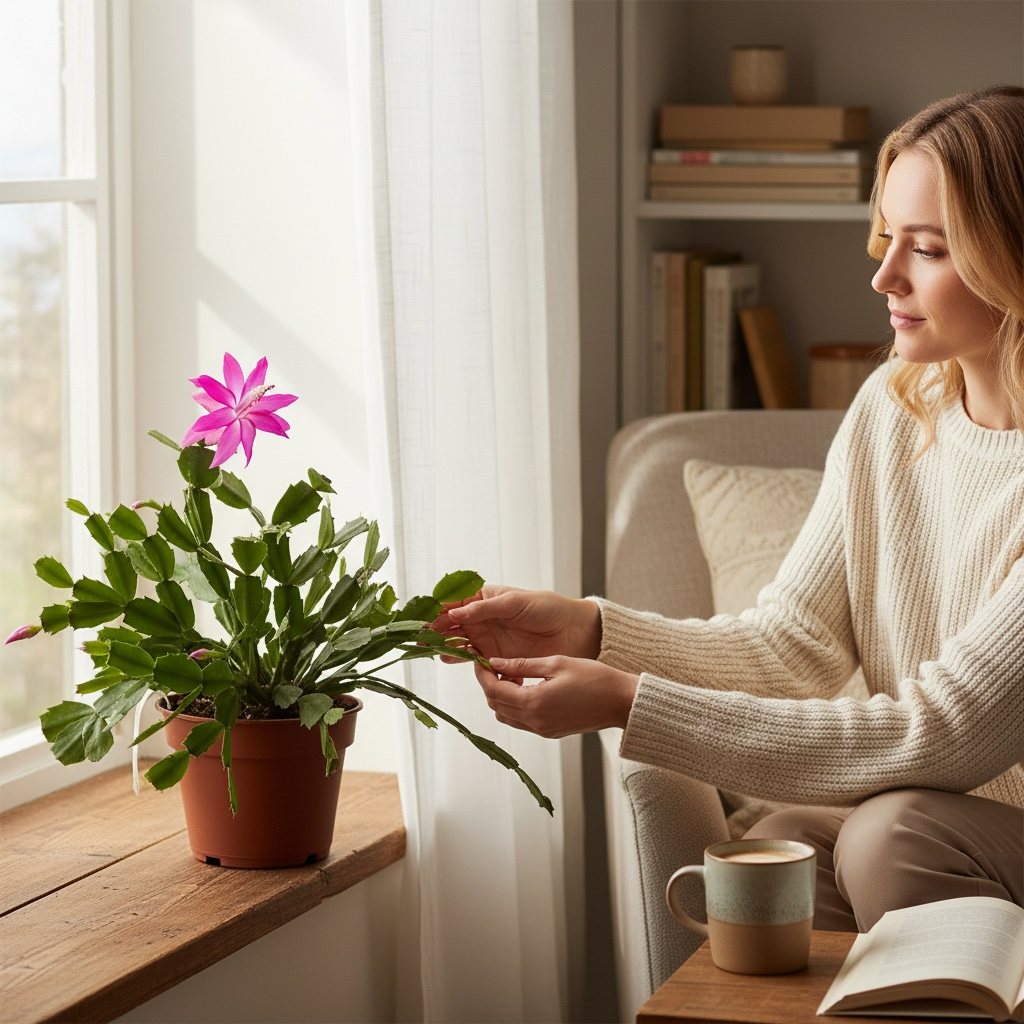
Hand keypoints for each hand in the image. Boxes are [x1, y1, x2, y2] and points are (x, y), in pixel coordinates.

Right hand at [433, 585, 601, 663]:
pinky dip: (466, 665)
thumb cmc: (547, 608)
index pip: (454, 605)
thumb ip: (485, 609)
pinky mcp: (499, 660)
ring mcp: (489, 642)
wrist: (575, 632)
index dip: (438, 611)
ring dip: (446, 648)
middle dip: (435, 632)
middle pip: (451, 627)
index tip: (424, 619)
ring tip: (437, 652)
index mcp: (485, 600)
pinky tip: (458, 664)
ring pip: (460, 645)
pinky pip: (477, 664)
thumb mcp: (515, 602)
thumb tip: (455, 612)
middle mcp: (483, 621)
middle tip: (421, 640)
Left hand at [473, 655, 637, 737]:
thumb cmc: (594, 678)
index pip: (493, 690)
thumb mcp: (556, 663)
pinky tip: (525, 687)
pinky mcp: (550, 732)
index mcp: (534, 703)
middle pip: (495, 705)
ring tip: (510, 675)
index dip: (482, 674)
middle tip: (492, 665)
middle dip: (489, 684)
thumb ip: (522, 664)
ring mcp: (542, 730)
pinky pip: (521, 721)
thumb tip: (494, 662)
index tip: (479, 659)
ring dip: (501, 696)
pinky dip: (515, 705)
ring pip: (506, 715)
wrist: (621, 702)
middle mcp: (535, 721)